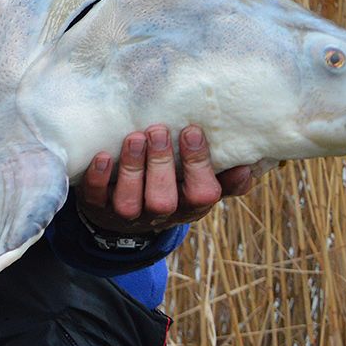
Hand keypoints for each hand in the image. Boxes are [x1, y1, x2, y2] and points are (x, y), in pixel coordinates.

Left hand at [77, 124, 255, 235]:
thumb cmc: (172, 187)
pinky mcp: (97, 208)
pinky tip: (101, 156)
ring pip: (128, 202)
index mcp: (190, 205)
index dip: (197, 164)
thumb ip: (224, 178)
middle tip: (157, 131)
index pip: (202, 193)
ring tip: (134, 138)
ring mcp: (126, 215)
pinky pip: (95, 198)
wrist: (125, 215)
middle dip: (160, 164)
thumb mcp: (200, 186)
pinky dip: (97, 178)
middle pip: (162, 200)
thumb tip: (251, 164)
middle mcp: (160, 214)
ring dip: (131, 169)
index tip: (191, 131)